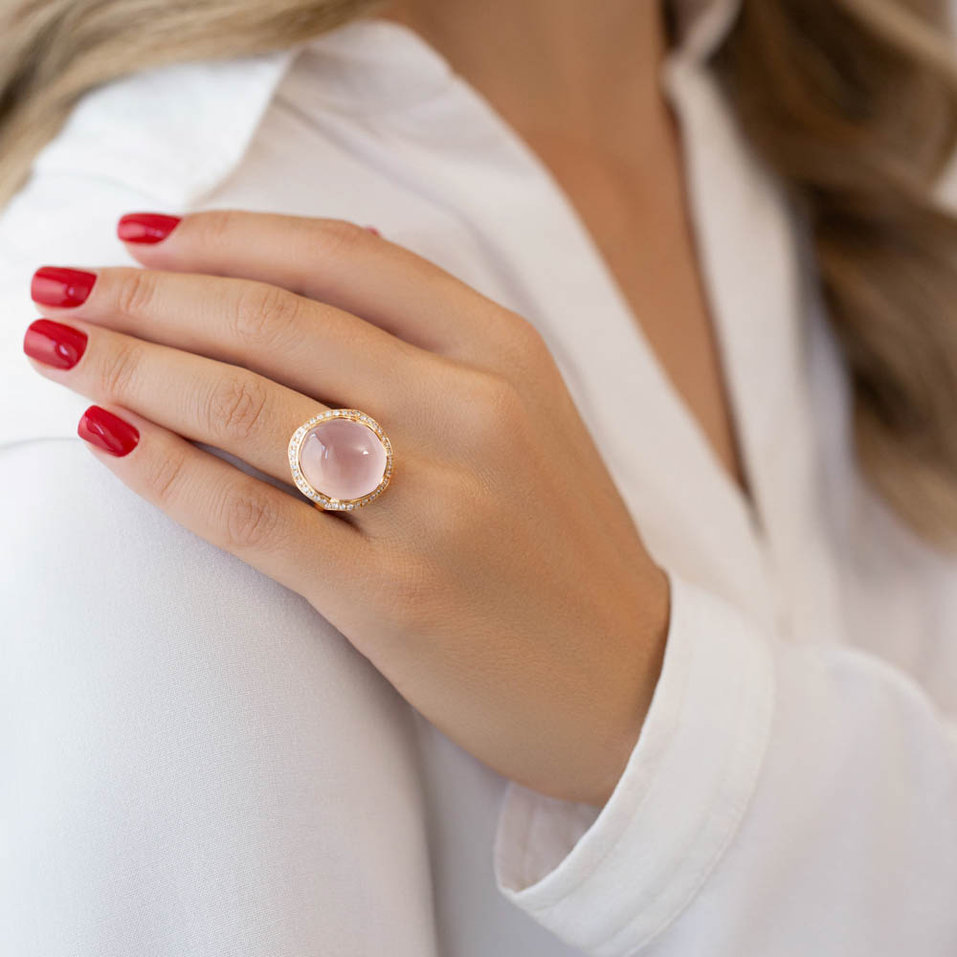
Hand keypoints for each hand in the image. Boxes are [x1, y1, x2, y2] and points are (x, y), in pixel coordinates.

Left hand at [24, 211, 669, 805]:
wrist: (628, 680)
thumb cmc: (562, 541)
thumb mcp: (528, 410)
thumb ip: (435, 335)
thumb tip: (324, 246)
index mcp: (507, 354)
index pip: (340, 257)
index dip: (223, 236)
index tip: (141, 237)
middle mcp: (474, 414)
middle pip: (277, 321)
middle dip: (149, 295)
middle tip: (66, 285)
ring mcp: (439, 509)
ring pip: (249, 406)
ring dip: (132, 366)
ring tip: (58, 345)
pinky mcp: (400, 602)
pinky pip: (253, 516)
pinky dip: (164, 470)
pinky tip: (107, 436)